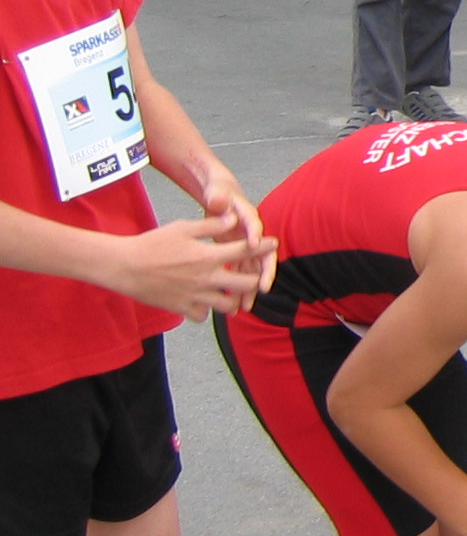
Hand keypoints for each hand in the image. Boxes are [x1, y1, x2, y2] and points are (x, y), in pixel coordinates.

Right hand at [106, 215, 276, 319]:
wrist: (124, 267)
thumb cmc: (153, 243)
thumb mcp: (183, 227)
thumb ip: (211, 225)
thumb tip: (234, 219)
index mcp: (208, 256)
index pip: (246, 251)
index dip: (264, 247)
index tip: (273, 244)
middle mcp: (206, 279)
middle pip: (246, 285)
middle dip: (255, 280)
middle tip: (256, 276)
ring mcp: (195, 296)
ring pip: (228, 306)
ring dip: (233, 299)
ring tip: (234, 293)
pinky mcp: (181, 308)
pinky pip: (203, 316)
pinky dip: (207, 311)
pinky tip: (206, 302)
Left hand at [200, 175, 273, 297]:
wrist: (219, 195)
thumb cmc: (219, 193)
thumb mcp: (217, 192)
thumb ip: (218, 197)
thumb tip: (218, 199)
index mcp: (247, 217)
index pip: (255, 226)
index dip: (256, 235)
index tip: (255, 245)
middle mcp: (252, 233)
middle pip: (263, 254)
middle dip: (264, 272)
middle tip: (263, 288)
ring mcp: (245, 244)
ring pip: (252, 269)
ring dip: (250, 287)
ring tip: (246, 305)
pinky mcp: (237, 252)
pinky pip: (240, 272)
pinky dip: (238, 287)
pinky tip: (233, 304)